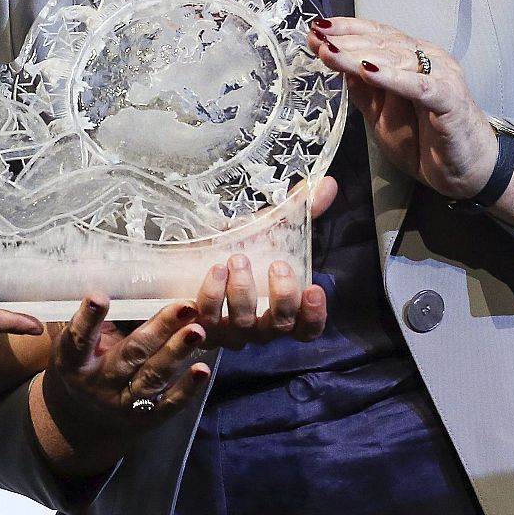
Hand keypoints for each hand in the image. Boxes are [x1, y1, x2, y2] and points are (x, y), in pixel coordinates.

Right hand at [31, 294, 209, 475]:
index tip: (99, 296)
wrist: (83, 417)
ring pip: (152, 377)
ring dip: (177, 353)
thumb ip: (90, 319)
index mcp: (73, 361)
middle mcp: (98, 383)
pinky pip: (168, 404)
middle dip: (158, 330)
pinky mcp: (146, 418)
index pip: (79, 339)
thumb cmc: (83, 362)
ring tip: (198, 331)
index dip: (87, 320)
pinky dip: (187, 388)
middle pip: (129, 355)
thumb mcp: (74, 342)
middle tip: (184, 307)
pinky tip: (203, 370)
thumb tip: (112, 278)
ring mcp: (123, 403)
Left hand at [194, 175, 338, 348]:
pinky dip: (212, 296)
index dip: (314, 315)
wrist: (186, 257)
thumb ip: (299, 211)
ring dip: (243, 292)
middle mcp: (258, 327)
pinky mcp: (200, 327)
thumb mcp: (267, 229)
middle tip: (276, 264)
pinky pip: (207, 320)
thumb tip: (327, 183)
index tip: (315, 288)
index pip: (307, 328)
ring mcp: (229, 332)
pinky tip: (214, 270)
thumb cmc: (235, 248)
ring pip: (243, 325)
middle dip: (282, 296)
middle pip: (280, 326)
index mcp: (280, 310)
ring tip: (237, 259)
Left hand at [309, 17, 497, 199]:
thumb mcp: (382, 117)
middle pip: (383, 43)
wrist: (467, 172)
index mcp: (412, 59)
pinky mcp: (450, 100)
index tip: (315, 30)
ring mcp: (442, 77)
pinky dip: (393, 78)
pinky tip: (368, 72)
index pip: (376, 35)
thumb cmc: (427, 141)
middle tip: (317, 40)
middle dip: (345, 41)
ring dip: (359, 56)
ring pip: (397, 59)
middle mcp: (428, 60)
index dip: (346, 30)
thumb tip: (337, 66)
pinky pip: (419, 86)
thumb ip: (363, 92)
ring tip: (331, 53)